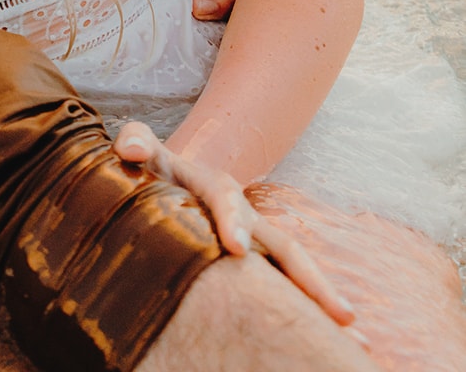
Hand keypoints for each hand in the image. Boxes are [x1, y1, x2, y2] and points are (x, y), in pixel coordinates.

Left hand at [112, 122, 355, 328]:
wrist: (165, 178)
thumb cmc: (151, 167)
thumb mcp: (141, 148)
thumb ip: (135, 140)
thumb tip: (130, 150)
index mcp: (213, 186)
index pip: (226, 200)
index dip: (232, 220)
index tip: (237, 248)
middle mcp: (243, 215)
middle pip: (281, 245)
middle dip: (307, 278)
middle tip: (336, 313)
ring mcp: (254, 241)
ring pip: (293, 271)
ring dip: (322, 300)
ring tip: (356, 337)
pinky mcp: (253, 265)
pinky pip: (282, 289)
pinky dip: (308, 313)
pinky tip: (335, 346)